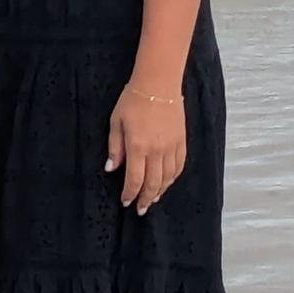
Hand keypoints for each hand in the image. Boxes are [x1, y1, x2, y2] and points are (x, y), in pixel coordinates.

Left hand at [106, 80, 185, 213]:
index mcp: (137, 146)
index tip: (126, 202)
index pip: (135, 179)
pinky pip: (179, 166)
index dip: (130, 194)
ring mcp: (171, 147)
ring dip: (160, 191)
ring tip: (153, 199)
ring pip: (168, 178)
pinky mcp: (181, 141)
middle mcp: (156, 151)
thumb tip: (111, 168)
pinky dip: (173, 178)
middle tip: (141, 209)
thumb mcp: (116, 121)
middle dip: (146, 199)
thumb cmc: (132, 100)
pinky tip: (167, 182)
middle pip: (153, 183)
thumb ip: (115, 147)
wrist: (158, 83)